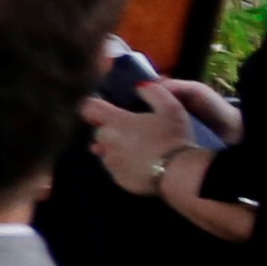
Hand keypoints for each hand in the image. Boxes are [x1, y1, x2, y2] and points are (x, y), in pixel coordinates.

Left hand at [80, 73, 239, 200]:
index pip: (88, 108)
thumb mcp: (170, 106)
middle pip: (99, 131)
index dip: (95, 105)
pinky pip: (117, 169)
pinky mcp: (119, 180)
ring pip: (106, 151)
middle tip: (133, 129)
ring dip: (117, 148)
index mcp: (114, 122)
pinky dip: (125, 165)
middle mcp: (106, 142)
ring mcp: (111, 163)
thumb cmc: (173, 137)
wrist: (178, 173)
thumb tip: (139, 86)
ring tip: (139, 148)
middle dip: (111, 129)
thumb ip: (153, 91)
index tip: (105, 106)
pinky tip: (142, 163)